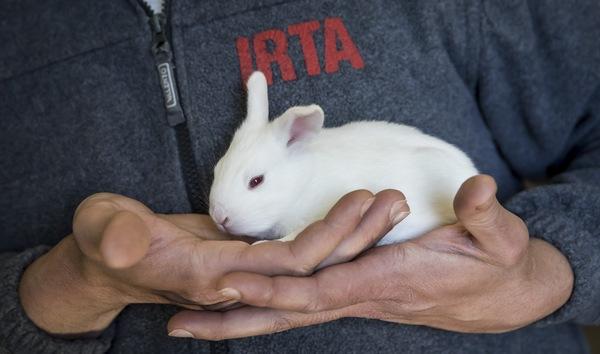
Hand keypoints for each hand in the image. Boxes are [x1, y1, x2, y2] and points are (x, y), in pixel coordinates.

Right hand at [19, 189, 407, 336]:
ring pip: (313, 261)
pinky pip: (299, 253)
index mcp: (216, 274)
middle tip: (392, 197)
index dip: (323, 238)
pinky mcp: (250, 260)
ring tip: (386, 199)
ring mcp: (248, 272)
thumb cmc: (106, 242)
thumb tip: (127, 245)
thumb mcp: (103, 232)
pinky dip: (329, 235)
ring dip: (352, 235)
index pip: (285, 265)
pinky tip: (355, 217)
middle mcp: (240, 280)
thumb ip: (117, 236)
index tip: (360, 202)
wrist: (111, 263)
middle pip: (313, 266)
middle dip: (356, 235)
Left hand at [169, 175, 573, 338]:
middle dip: (233, 323)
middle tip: (179, 325)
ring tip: (192, 321)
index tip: (227, 282)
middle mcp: (362, 296)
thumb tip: (479, 190)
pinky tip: (243, 302)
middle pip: (288, 315)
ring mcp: (356, 297)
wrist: (503, 295)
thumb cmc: (496, 267)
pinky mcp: (357, 291)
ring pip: (290, 314)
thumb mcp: (501, 239)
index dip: (273, 287)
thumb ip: (486, 216)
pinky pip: (304, 305)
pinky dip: (269, 307)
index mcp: (386, 283)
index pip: (319, 290)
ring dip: (241, 319)